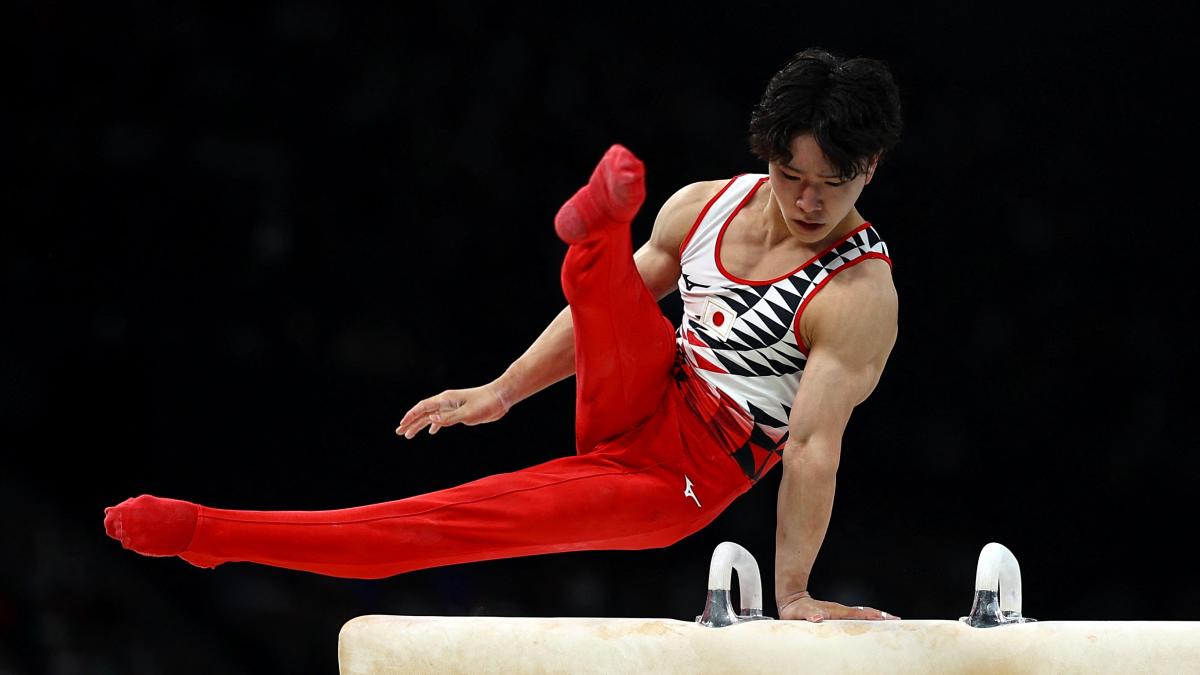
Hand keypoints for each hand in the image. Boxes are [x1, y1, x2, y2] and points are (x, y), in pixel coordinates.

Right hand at [395, 382, 512, 438]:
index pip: (423, 407)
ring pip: (431, 416)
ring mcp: (452, 407)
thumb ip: (449, 418)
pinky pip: (442, 419)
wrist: (500, 398)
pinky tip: (431, 432)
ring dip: (420, 425)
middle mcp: (446, 402)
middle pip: (424, 412)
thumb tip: (432, 420)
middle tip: (400, 432)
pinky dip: (434, 425)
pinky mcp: (459, 412)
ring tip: (409, 434)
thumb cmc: (486, 403)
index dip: (411, 416)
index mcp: (446, 399)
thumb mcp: (468, 413)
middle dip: (411, 422)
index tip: (401, 425)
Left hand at [776, 591, 899, 622]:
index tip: (884, 618)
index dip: (870, 616)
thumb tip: (818, 617)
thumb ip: (809, 615)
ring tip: (890, 621)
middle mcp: (839, 610)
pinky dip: (867, 618)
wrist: (791, 601)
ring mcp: (839, 612)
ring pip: (861, 613)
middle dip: (880, 616)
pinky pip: (855, 616)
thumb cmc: (796, 610)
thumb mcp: (800, 613)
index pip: (856, 614)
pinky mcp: (837, 615)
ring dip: (876, 617)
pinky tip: (873, 623)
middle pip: (864, 612)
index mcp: (834, 611)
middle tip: (896, 620)